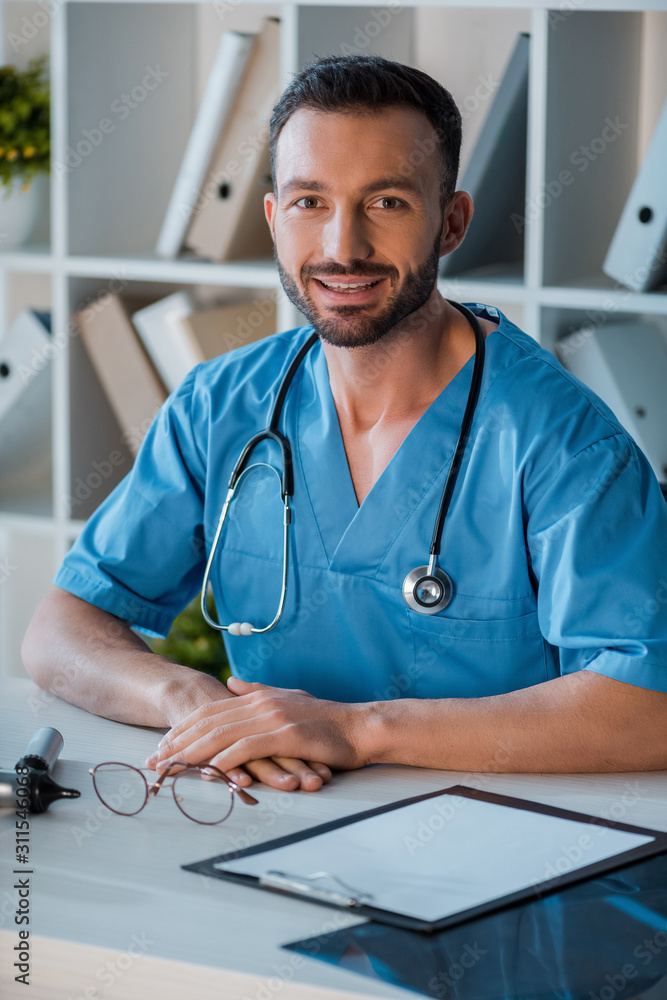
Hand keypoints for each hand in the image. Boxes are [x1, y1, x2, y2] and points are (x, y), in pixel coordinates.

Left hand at [151, 678, 373, 785]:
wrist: (360, 727)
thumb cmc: (327, 720)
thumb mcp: (287, 698)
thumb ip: (257, 690)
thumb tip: (230, 682)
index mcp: (258, 696)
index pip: (209, 711)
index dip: (182, 728)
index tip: (162, 745)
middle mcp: (261, 703)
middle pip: (208, 722)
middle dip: (177, 742)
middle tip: (153, 760)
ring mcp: (272, 718)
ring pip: (221, 735)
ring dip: (191, 753)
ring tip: (170, 768)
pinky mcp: (286, 735)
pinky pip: (247, 748)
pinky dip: (225, 760)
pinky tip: (208, 771)